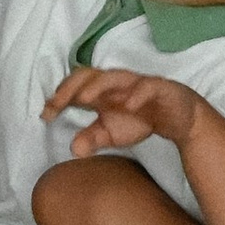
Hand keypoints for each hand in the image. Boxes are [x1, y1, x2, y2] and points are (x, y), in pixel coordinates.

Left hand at [44, 64, 205, 157]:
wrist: (179, 119)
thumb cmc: (140, 119)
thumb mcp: (112, 134)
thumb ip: (92, 138)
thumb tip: (73, 150)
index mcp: (102, 91)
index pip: (76, 86)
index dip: (59, 97)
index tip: (46, 114)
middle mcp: (116, 83)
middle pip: (89, 75)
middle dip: (72, 87)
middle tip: (57, 103)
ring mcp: (137, 83)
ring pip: (115, 77)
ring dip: (98, 86)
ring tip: (83, 99)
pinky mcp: (159, 88)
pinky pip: (147, 87)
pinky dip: (137, 94)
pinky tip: (128, 106)